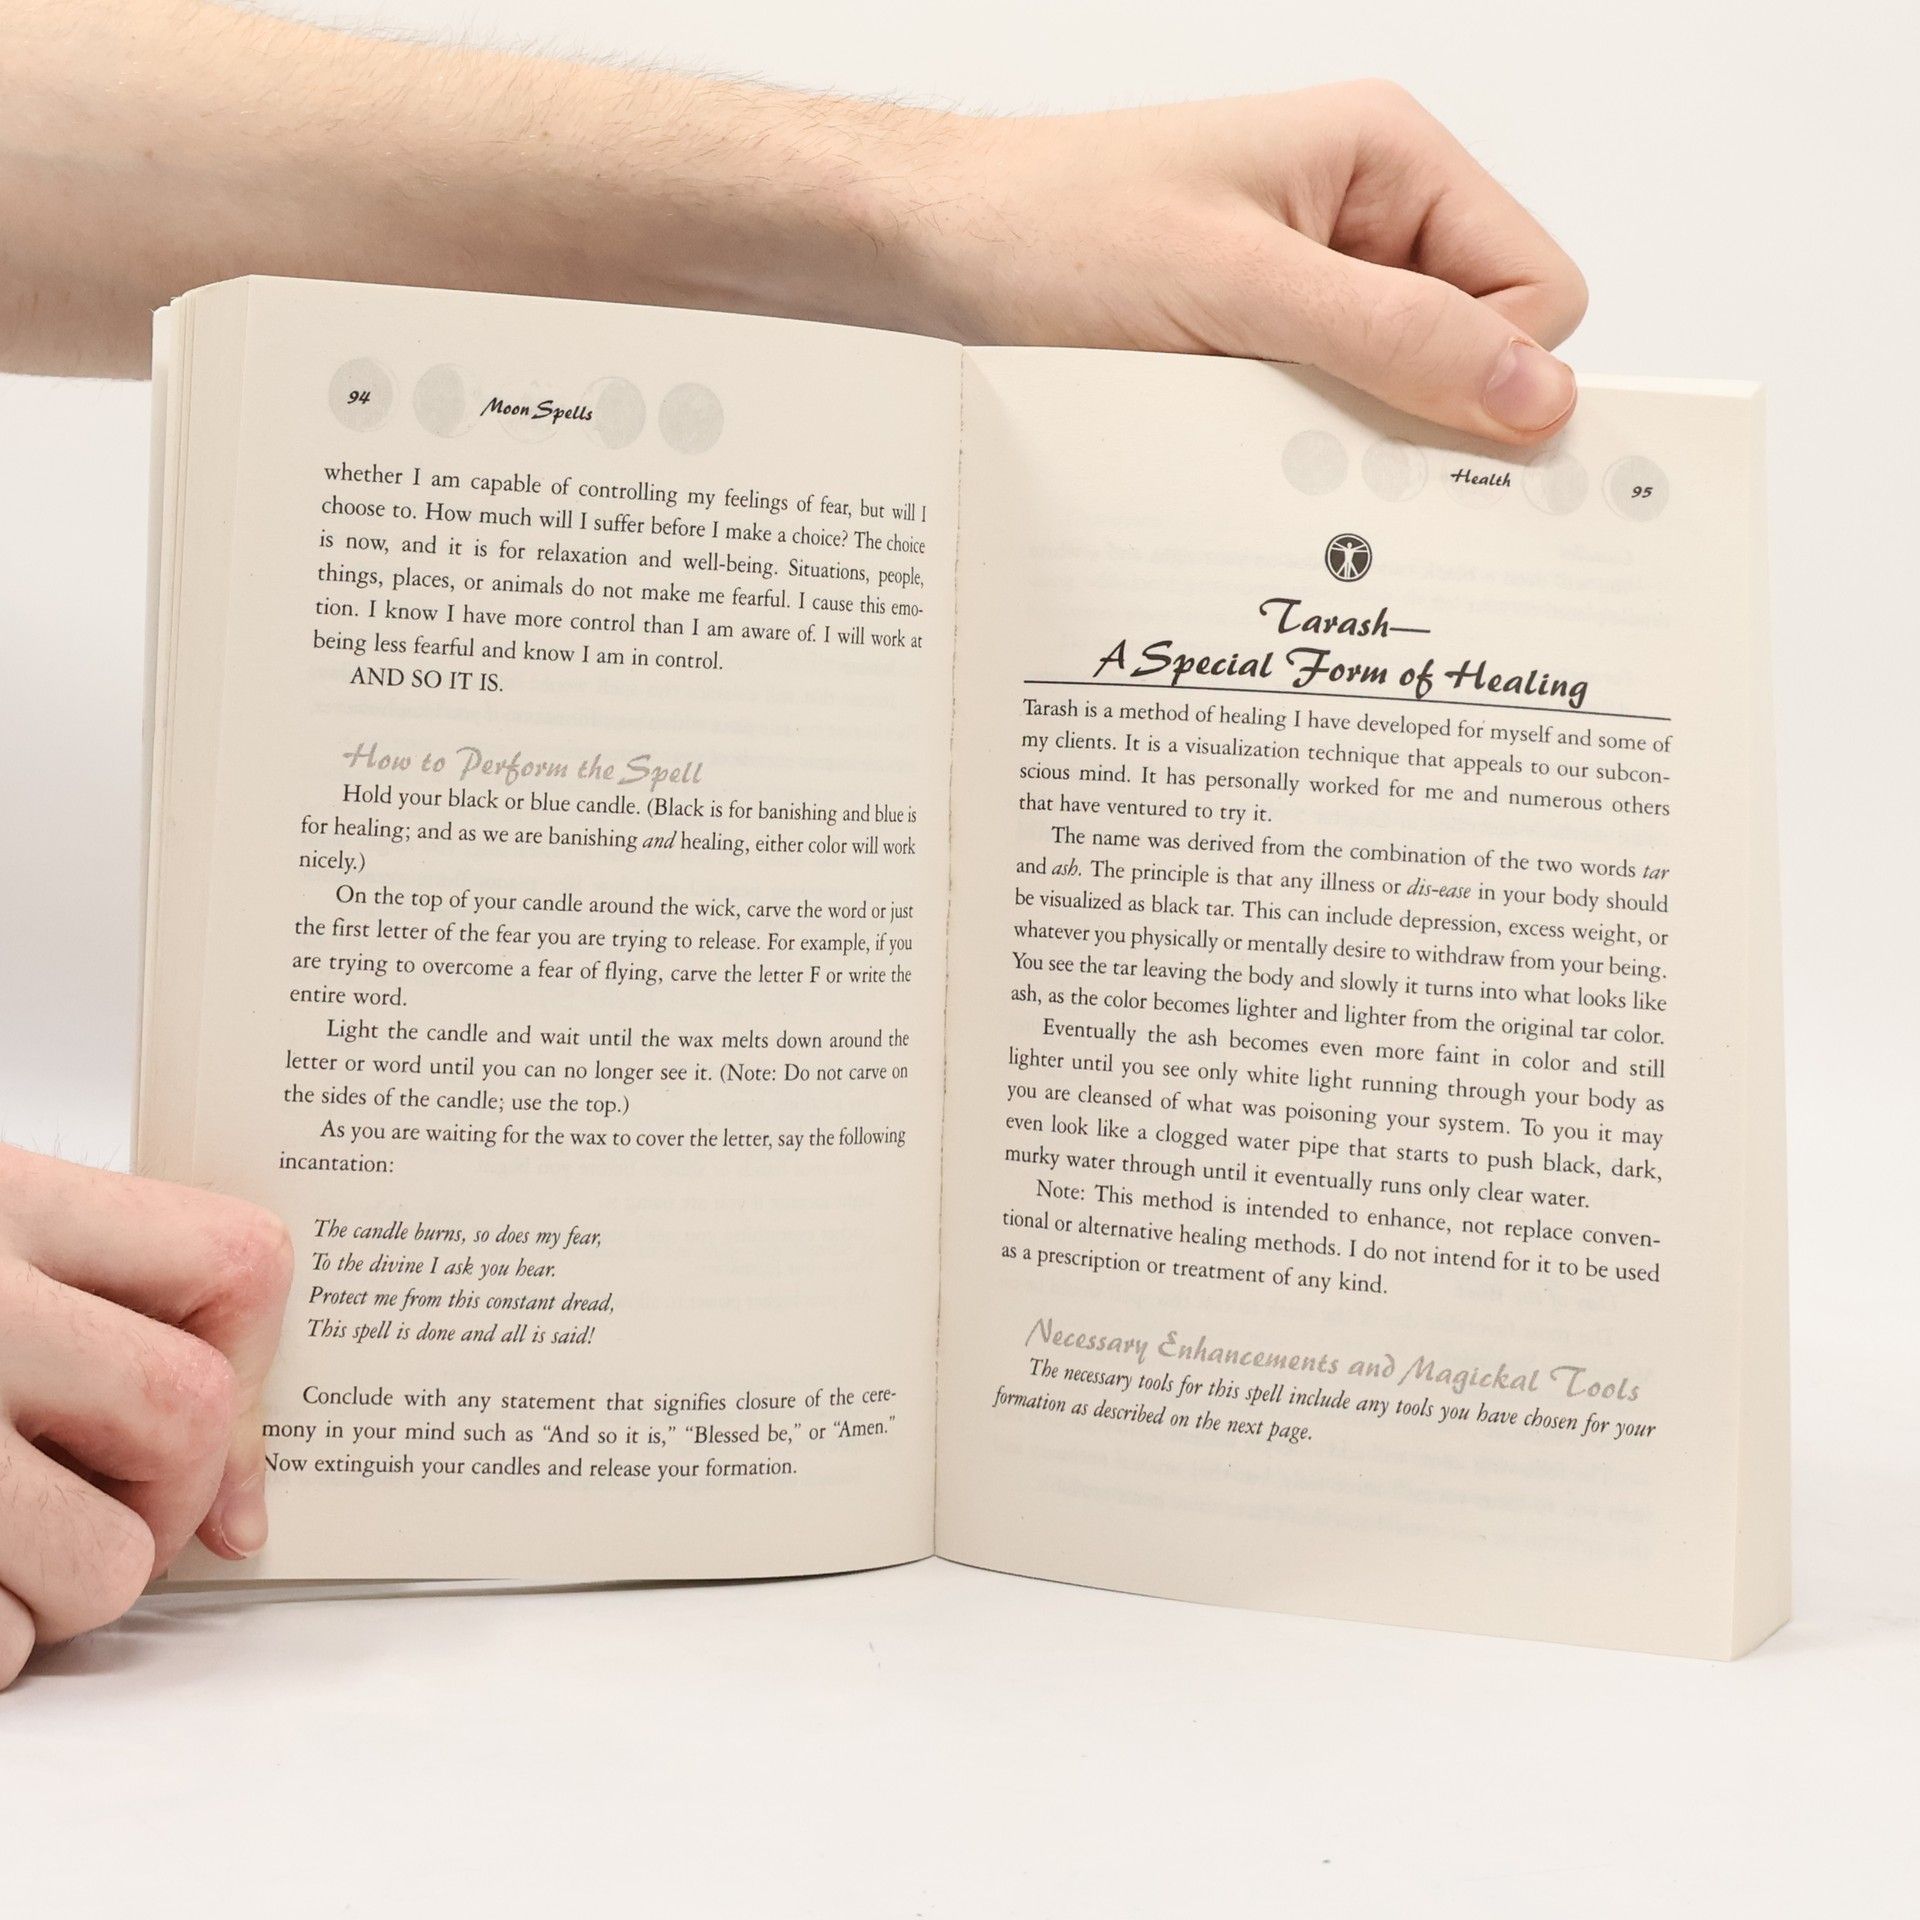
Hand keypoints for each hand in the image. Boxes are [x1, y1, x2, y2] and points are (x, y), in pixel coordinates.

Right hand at [0, 1144, 290, 1686]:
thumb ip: (98, 1326)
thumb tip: (241, 1517)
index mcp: (6, 1203)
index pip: (238, 1263)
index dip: (256, 1366)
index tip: (220, 1427)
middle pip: (189, 1413)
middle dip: (172, 1498)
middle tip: (105, 1512)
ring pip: (107, 1560)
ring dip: (72, 1594)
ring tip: (6, 1557)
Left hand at [895, 83, 1587, 443]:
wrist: (931, 251)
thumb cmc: (1056, 229)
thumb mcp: (1237, 286)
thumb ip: (1391, 339)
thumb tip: (1534, 397)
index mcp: (1390, 161)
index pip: (1534, 291)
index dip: (1495, 374)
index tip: (1426, 437)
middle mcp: (1365, 220)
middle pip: (1473, 353)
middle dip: (1417, 415)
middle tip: (1323, 447)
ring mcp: (1310, 289)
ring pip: (1393, 399)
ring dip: (1341, 441)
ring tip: (1248, 432)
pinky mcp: (1257, 347)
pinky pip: (1321, 420)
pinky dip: (1290, 452)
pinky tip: (1229, 450)